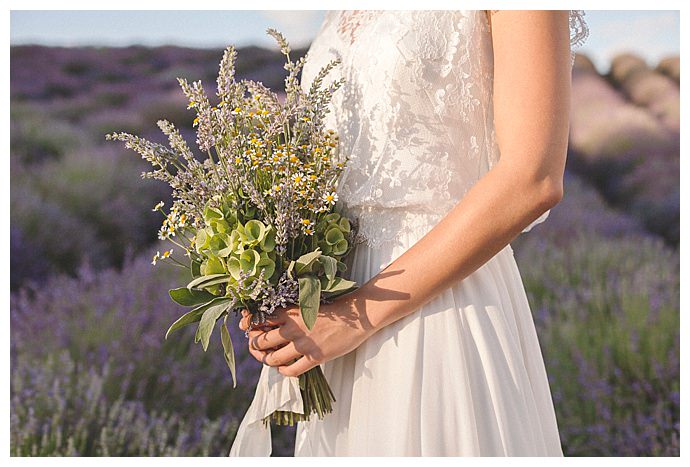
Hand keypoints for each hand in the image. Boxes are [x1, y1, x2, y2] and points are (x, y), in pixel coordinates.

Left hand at [238, 294, 374, 376]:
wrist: (357, 316)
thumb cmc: (333, 309)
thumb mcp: (307, 305)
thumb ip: (290, 313)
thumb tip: (271, 322)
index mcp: (290, 312)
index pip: (259, 319)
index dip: (249, 326)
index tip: (247, 329)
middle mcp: (293, 328)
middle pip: (261, 341)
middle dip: (254, 346)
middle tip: (256, 347)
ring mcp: (304, 344)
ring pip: (273, 358)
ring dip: (266, 360)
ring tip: (268, 359)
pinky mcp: (315, 357)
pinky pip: (292, 370)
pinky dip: (284, 371)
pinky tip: (284, 369)